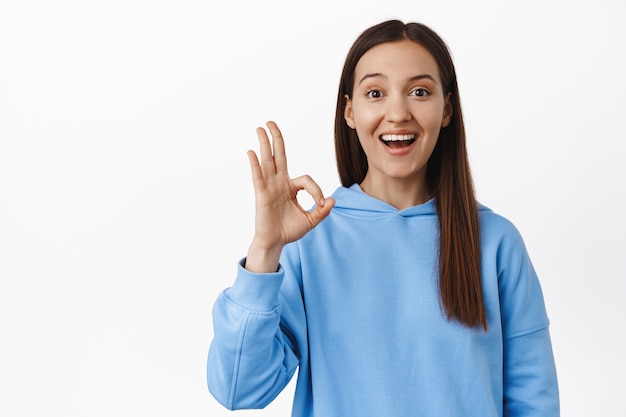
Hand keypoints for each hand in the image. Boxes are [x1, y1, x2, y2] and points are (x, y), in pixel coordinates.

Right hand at [245, 121, 333, 272]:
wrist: (275, 242)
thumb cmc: (290, 231)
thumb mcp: (311, 221)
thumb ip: (322, 211)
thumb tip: (331, 200)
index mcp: (291, 188)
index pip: (306, 180)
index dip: (316, 189)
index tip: (320, 203)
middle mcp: (279, 183)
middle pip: (278, 156)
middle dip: (276, 139)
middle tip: (270, 122)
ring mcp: (269, 187)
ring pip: (267, 161)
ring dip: (264, 144)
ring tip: (260, 128)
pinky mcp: (261, 194)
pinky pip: (258, 176)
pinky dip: (255, 164)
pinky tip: (251, 152)